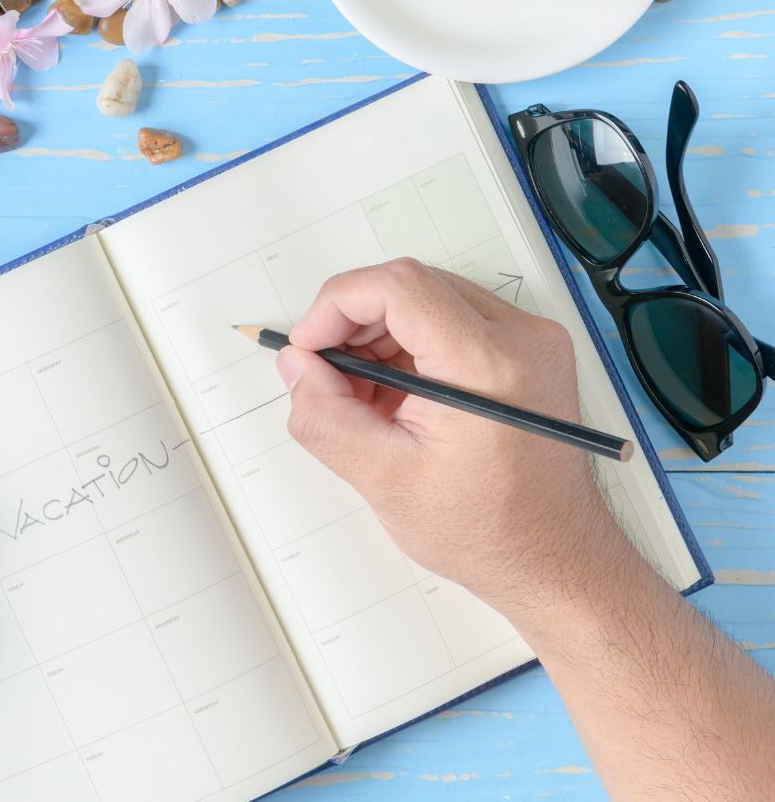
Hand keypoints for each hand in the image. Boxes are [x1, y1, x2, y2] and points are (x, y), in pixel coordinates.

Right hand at [276, 258, 639, 614]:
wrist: (552, 560)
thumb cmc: (488, 531)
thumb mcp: (382, 478)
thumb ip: (323, 415)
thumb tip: (296, 364)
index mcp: (489, 366)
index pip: (398, 288)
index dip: (336, 305)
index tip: (308, 345)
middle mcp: (522, 339)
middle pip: (412, 288)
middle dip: (354, 326)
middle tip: (327, 378)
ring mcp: (531, 342)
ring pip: (428, 302)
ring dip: (379, 340)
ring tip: (364, 402)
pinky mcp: (528, 353)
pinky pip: (452, 323)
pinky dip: (409, 350)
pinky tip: (396, 401)